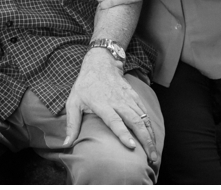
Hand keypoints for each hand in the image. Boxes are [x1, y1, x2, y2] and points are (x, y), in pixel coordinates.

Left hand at [63, 48, 158, 163]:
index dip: (124, 134)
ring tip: (154, 151)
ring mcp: (128, 98)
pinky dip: (150, 124)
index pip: (116, 121)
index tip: (132, 146)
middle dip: (145, 140)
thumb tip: (66, 144)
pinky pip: (144, 111)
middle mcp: (118, 102)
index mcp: (103, 105)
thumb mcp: (73, 102)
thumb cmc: (85, 85)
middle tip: (151, 157)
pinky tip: (153, 135)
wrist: (100, 63)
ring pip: (143, 118)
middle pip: (135, 121)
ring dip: (150, 134)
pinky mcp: (134, 96)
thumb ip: (71, 124)